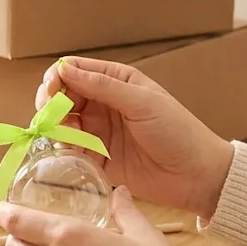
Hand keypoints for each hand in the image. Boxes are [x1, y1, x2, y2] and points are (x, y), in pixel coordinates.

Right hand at [37, 57, 234, 220]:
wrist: (196, 176)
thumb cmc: (178, 132)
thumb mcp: (142, 102)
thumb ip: (102, 86)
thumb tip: (64, 69)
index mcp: (116, 82)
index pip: (74, 71)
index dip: (57, 78)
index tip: (51, 91)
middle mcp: (102, 104)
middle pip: (61, 97)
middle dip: (51, 105)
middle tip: (50, 117)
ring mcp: (97, 131)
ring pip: (61, 123)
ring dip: (57, 129)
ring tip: (69, 138)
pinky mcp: (95, 158)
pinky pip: (69, 150)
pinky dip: (65, 150)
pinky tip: (75, 154)